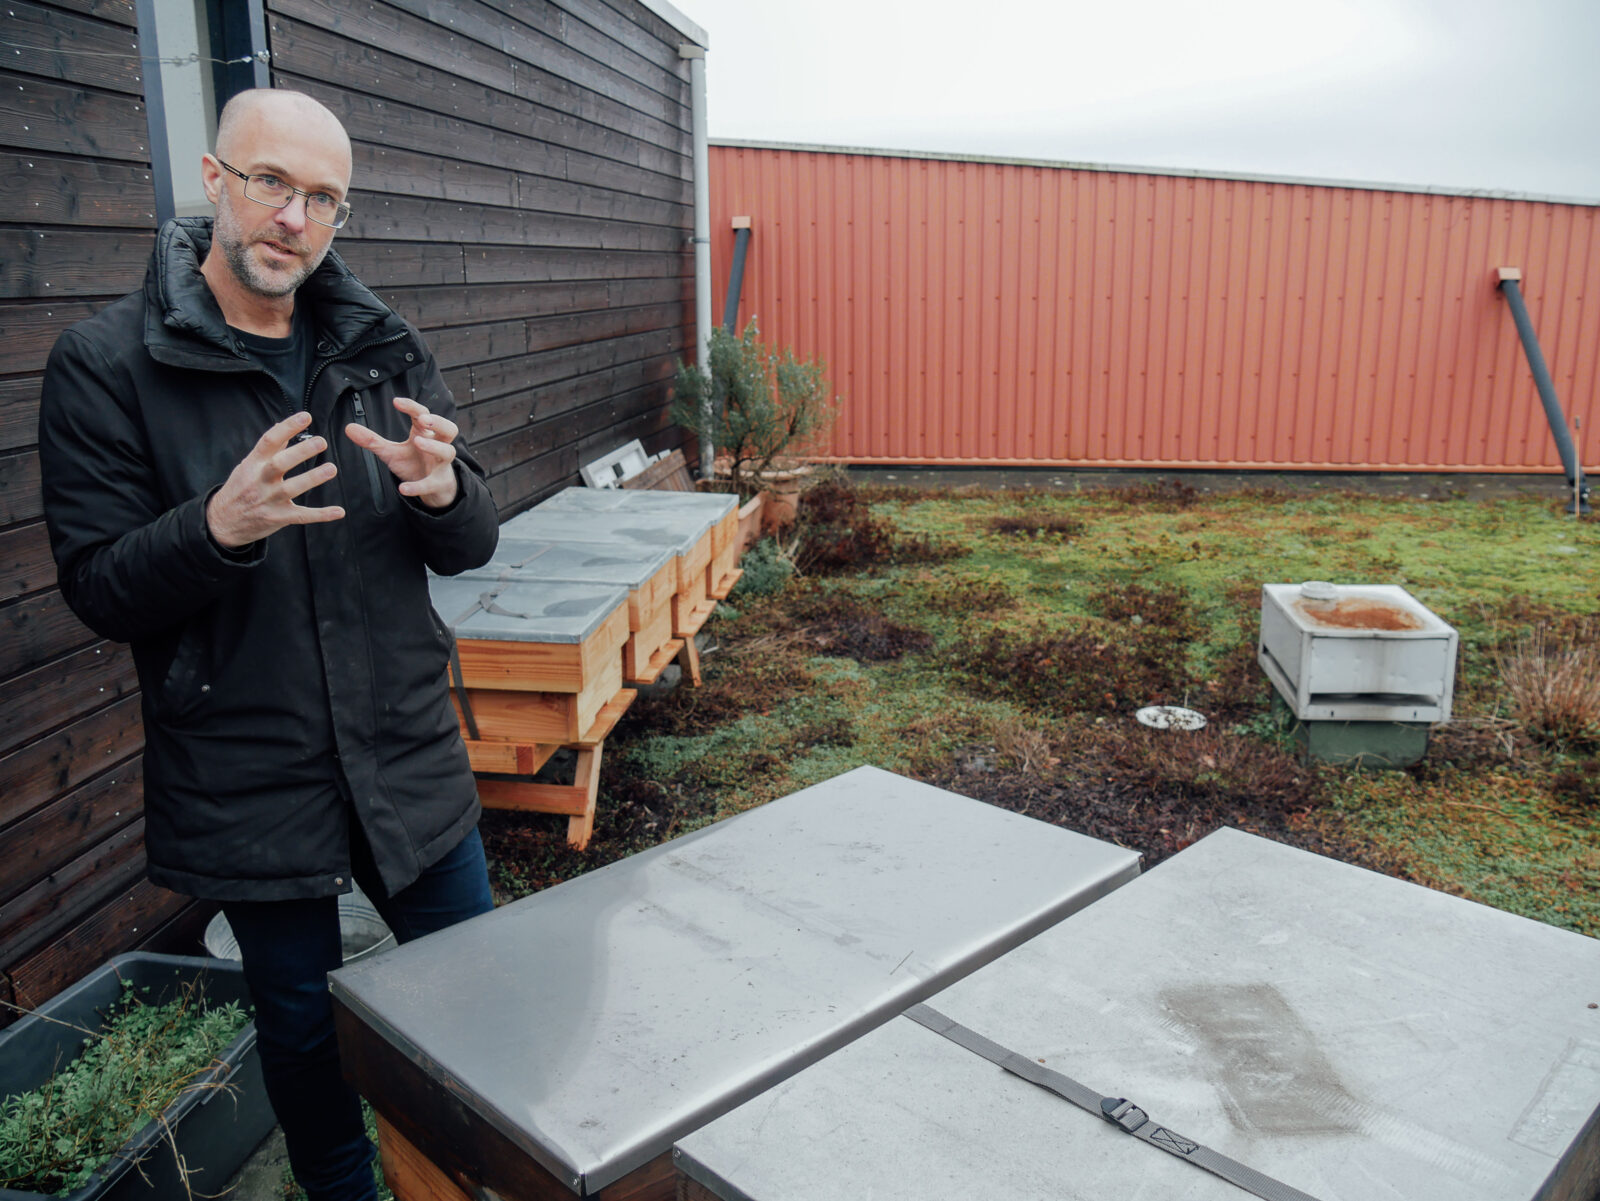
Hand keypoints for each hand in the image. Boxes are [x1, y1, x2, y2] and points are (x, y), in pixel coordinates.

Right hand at [207, 412, 343, 547]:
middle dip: (300, 452)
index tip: (305, 417)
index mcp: (253, 464)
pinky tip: (338, 512)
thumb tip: (281, 425)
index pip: (269, 441)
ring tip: (331, 468)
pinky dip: (321, 515)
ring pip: (291, 488)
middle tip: (321, 441)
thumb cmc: (239, 489)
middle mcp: (260, 480)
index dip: (287, 428)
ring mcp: (268, 500)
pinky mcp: (277, 518)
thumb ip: (268, 449)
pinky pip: (301, 516)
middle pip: (279, 463)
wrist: (223, 522)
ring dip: (312, 478)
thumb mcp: (248, 466)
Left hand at [344, 397, 458, 509]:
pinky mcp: (438, 483)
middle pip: (449, 428)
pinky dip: (418, 486)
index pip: (423, 414)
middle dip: (439, 422)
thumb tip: (348, 427)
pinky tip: (403, 489)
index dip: (412, 407)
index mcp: (425, 434)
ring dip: (434, 446)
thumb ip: (372, 440)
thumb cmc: (413, 463)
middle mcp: (438, 445)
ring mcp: (441, 464)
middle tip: (423, 419)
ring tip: (418, 442)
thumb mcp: (391, 452)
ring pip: (447, 451)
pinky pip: (431, 483)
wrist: (432, 488)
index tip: (396, 402)